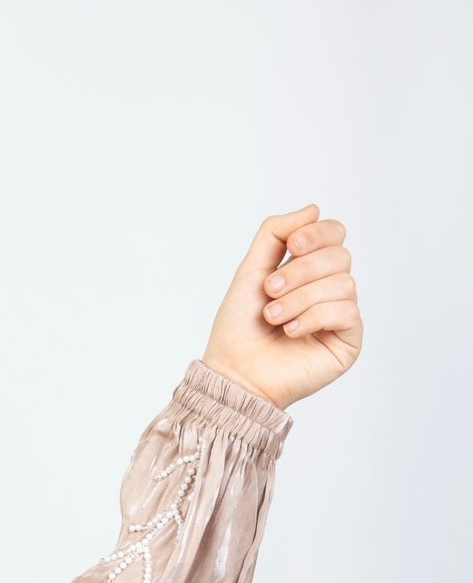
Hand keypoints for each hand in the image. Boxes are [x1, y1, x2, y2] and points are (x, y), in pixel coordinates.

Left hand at [200, 204, 363, 411]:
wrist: (234, 373)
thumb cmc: (239, 328)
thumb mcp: (251, 269)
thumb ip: (276, 233)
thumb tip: (315, 208)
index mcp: (309, 270)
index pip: (335, 234)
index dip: (318, 233)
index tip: (292, 246)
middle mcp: (329, 290)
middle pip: (340, 256)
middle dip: (301, 270)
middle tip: (270, 291)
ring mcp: (341, 316)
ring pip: (343, 283)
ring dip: (301, 298)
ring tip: (274, 317)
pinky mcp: (348, 342)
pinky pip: (346, 311)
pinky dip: (314, 317)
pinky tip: (291, 331)